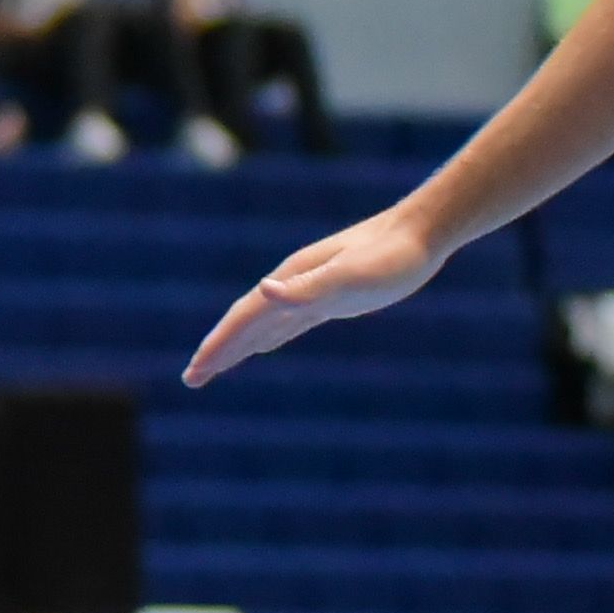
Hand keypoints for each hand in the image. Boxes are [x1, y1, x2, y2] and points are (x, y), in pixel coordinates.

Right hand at [186, 206, 440, 387]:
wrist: (422, 233)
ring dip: (238, 345)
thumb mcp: (351, 275)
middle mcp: (292, 285)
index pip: (243, 318)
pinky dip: (268, 337)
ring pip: (264, 324)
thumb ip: (308, 286)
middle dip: (217, 351)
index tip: (195, 373)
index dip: (218, 346)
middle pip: (245, 322)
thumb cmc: (391, 257)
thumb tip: (263, 291)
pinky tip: (264, 345)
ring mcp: (311, 291)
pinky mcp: (331, 298)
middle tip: (191, 379)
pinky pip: (288, 322)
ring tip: (216, 366)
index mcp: (290, 280)